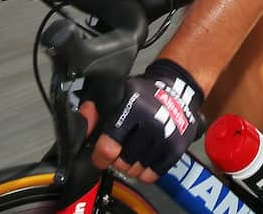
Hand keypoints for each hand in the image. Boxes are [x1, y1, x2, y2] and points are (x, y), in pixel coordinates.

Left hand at [87, 59, 204, 181]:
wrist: (179, 89)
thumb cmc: (145, 94)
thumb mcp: (118, 93)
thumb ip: (96, 108)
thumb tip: (82, 121)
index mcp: (134, 106)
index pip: (109, 146)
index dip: (100, 156)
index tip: (99, 156)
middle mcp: (152, 122)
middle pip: (122, 162)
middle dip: (117, 160)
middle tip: (120, 150)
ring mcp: (166, 136)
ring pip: (137, 170)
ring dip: (131, 166)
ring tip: (133, 153)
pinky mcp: (177, 148)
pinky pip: (153, 174)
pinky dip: (146, 172)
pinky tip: (144, 159)